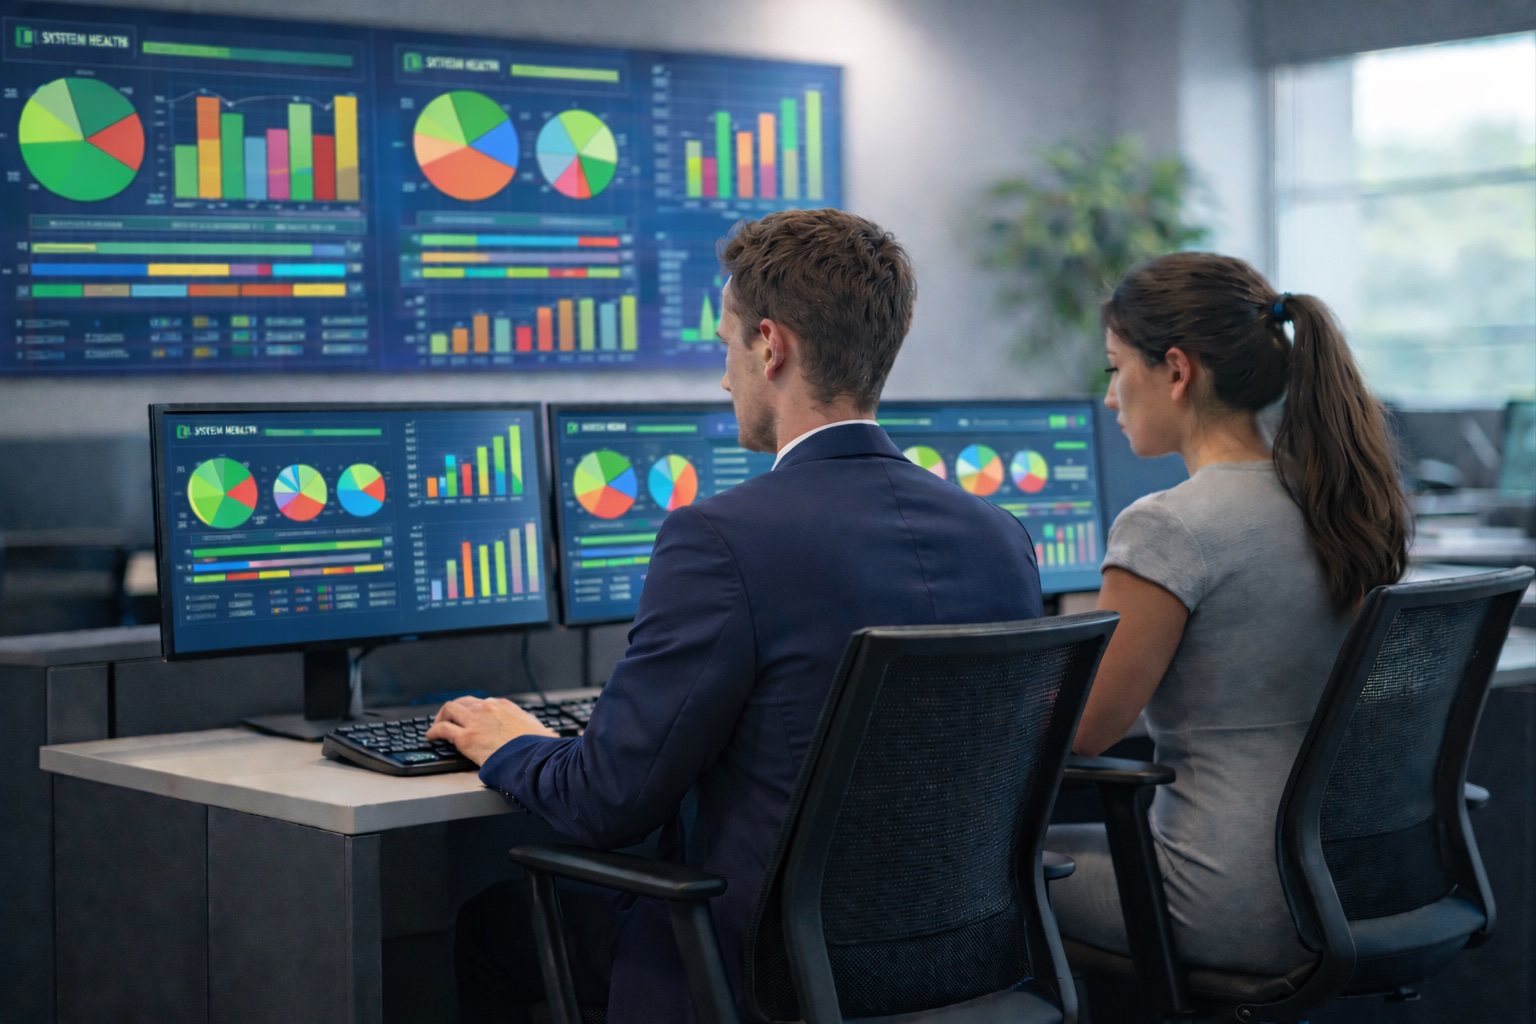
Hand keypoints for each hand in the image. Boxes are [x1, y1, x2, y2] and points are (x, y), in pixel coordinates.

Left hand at [425, 696, 558, 765]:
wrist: (531, 756)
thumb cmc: (537, 746)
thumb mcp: (540, 730)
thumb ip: (536, 728)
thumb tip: (546, 733)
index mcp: (505, 706)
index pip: (483, 703)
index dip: (473, 709)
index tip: (470, 716)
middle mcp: (488, 708)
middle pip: (463, 702)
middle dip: (453, 710)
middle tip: (449, 719)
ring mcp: (475, 721)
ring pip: (449, 710)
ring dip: (441, 717)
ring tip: (436, 726)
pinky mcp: (466, 737)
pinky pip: (443, 729)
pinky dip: (434, 731)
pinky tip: (430, 736)